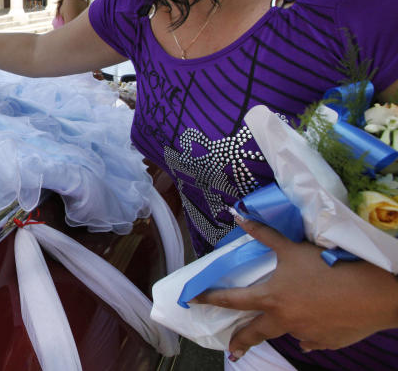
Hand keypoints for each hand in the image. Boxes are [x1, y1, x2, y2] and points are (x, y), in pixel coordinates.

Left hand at [195, 217, 397, 359]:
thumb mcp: (293, 248)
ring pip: (287, 333)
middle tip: (231, 349)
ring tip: (283, 323)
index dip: (210, 299)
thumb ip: (264, 234)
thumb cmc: (329, 268)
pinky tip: (313, 328)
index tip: (193, 301)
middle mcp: (283, 320)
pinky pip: (313, 340)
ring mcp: (305, 335)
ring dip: (282, 328)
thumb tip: (238, 216)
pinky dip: (309, 334)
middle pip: (255, 333)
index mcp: (271, 298)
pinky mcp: (326, 342)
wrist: (372, 294)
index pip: (231, 300)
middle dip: (240, 341)